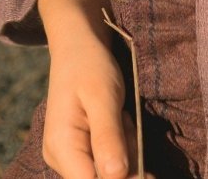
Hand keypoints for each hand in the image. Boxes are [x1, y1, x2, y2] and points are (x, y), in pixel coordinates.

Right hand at [36, 0, 152, 178]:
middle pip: (102, 178)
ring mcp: (69, 154)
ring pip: (109, 169)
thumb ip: (108, 137)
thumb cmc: (89, 63)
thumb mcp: (103, 96)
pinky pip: (108, 158)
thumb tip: (115, 177)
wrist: (79, 42)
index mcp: (61, 146)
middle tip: (127, 122)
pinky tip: (120, 120)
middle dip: (126, 159)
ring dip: (126, 148)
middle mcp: (60, 157)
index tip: (148, 172)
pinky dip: (121, 142)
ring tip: (122, 116)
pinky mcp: (80, 149)